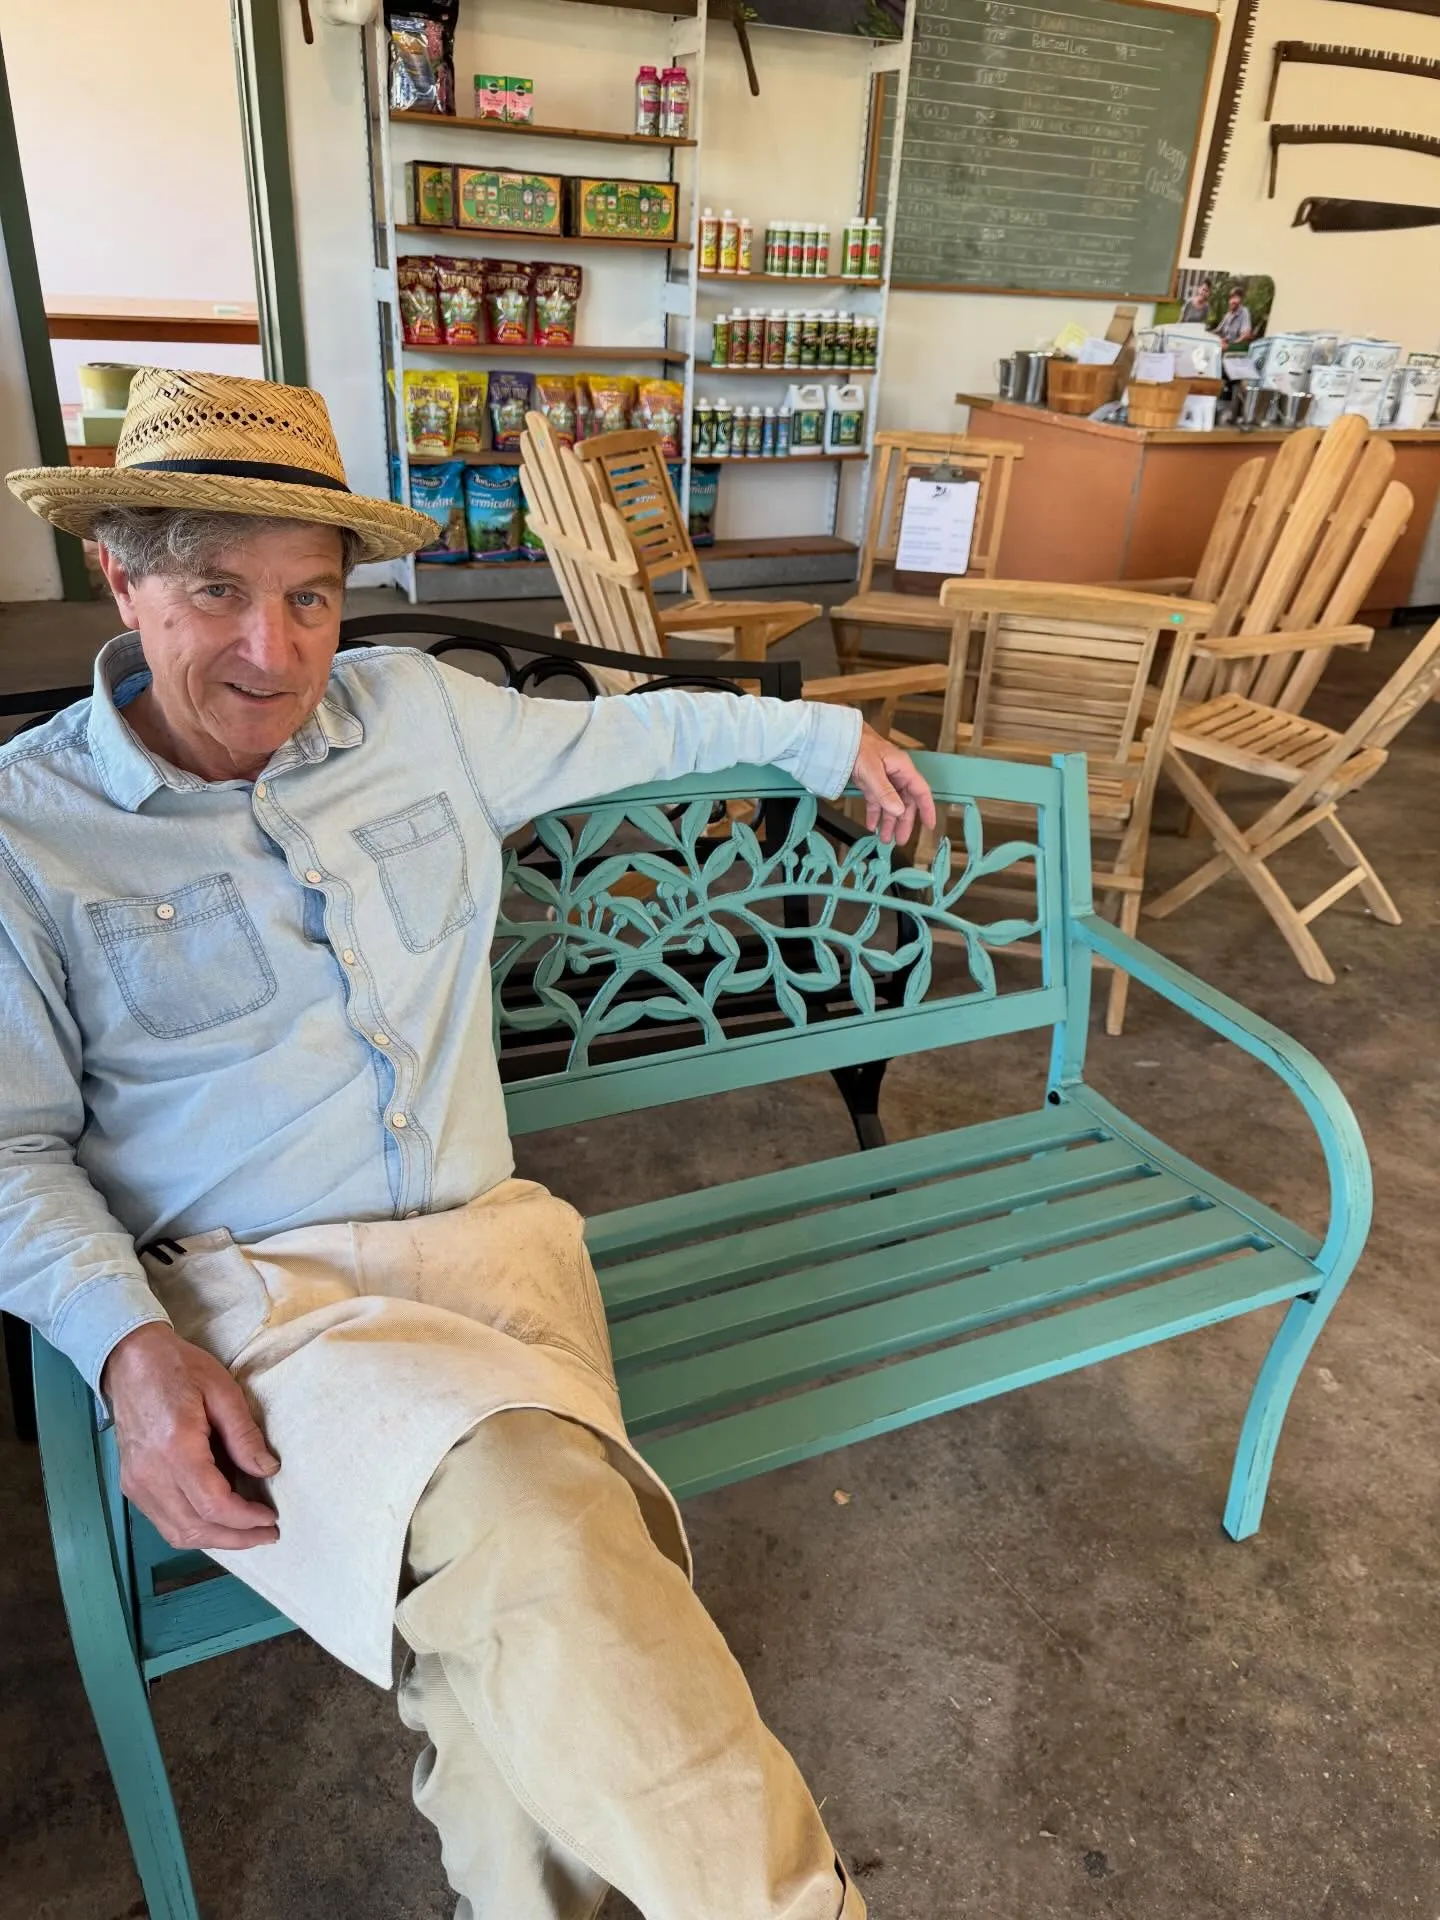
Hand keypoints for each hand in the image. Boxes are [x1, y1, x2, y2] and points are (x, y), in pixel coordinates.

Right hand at [102, 1323, 279, 1550]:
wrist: (129, 1360)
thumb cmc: (179, 1368)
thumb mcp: (222, 1391)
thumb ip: (244, 1435)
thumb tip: (268, 1471)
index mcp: (175, 1448)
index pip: (214, 1505)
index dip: (246, 1519)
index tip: (272, 1520)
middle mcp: (150, 1474)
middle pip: (194, 1527)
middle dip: (235, 1538)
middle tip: (267, 1535)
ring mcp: (135, 1483)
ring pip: (176, 1532)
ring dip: (214, 1540)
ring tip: (247, 1533)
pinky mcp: (131, 1484)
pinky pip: (163, 1521)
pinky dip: (192, 1528)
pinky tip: (217, 1521)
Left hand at [849, 723, 937, 845]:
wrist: (839, 738)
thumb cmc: (858, 746)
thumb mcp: (872, 770)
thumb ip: (885, 792)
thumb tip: (899, 811)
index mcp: (902, 768)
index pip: (921, 791)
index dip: (927, 809)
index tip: (929, 826)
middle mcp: (896, 774)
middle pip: (905, 802)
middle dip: (903, 822)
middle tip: (899, 840)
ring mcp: (883, 779)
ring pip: (890, 804)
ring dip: (888, 822)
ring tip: (884, 839)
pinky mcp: (870, 782)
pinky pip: (876, 801)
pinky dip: (875, 814)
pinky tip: (872, 825)